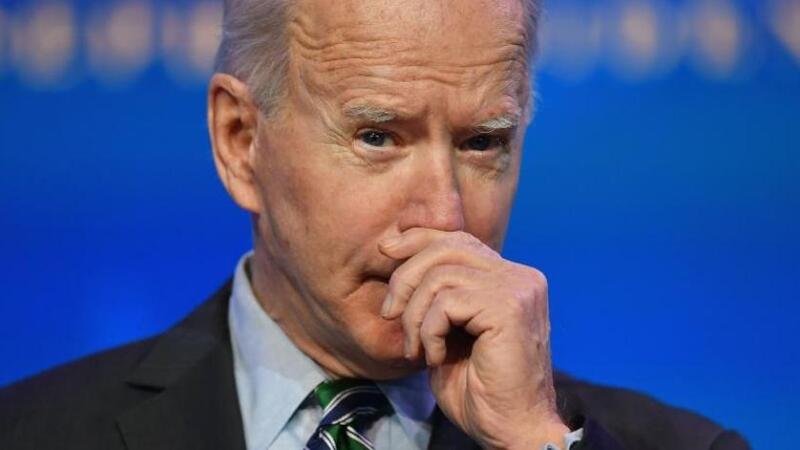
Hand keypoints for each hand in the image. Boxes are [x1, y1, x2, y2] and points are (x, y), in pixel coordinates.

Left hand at [379, 228, 569, 449]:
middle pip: (446, 247)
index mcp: (509, 279)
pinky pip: (447, 302)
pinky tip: (435, 357)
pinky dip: (429, 331)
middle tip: (390, 314)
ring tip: (417, 348)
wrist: (511, 431)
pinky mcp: (510, 308)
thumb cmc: (479, 390)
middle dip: (405, 277)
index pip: (457, 239)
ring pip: (440, 275)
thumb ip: (437, 295)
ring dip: (414, 316)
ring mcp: (518, 289)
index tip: (386, 249)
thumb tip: (398, 252)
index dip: (418, 238)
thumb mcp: (448, 332)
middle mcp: (519, 277)